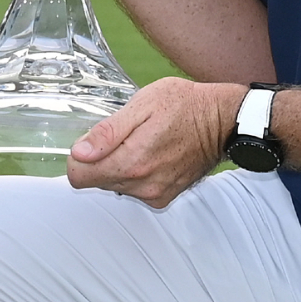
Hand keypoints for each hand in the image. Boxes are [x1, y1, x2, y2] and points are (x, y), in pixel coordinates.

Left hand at [67, 78, 243, 207]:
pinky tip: (153, 155)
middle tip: (126, 136)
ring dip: (120, 167)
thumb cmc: (185, 106)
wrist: (222, 122)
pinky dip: (137, 175)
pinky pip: (135, 190)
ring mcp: (154, 194)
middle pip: (96, 181)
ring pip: (115, 186)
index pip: (78, 176)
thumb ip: (108, 132)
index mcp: (131, 161)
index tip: (95, 141)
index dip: (81, 156)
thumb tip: (79, 152)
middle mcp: (142, 185)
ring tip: (143, 143)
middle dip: (103, 159)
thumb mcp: (142, 104)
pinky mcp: (164, 197)